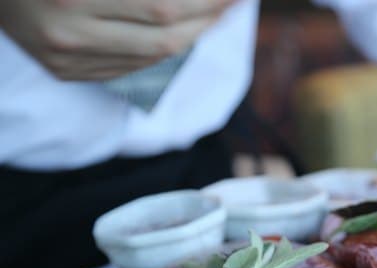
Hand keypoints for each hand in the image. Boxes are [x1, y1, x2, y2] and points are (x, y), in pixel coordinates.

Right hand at [0, 0, 235, 80]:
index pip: (164, 6)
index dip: (207, 0)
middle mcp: (69, 30)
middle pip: (166, 36)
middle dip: (210, 17)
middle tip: (234, 1)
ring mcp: (64, 57)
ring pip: (152, 57)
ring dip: (193, 36)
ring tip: (215, 13)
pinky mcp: (63, 71)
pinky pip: (130, 67)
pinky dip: (162, 50)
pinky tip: (180, 31)